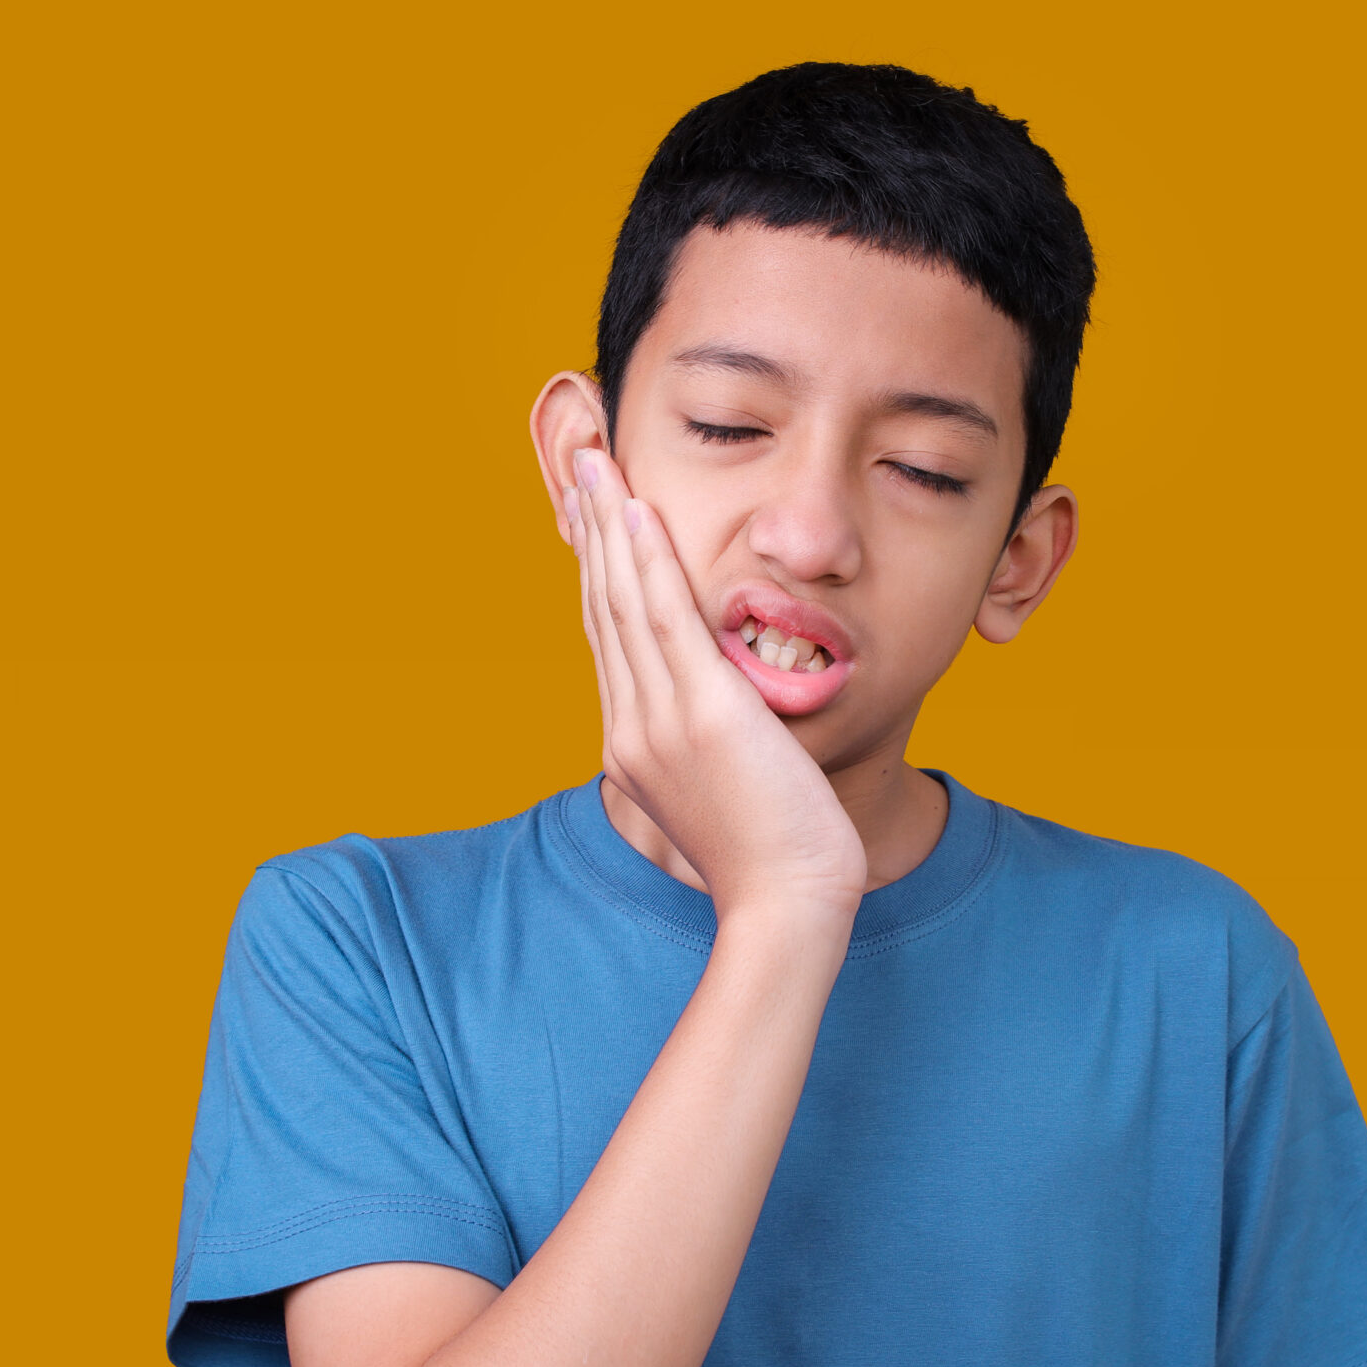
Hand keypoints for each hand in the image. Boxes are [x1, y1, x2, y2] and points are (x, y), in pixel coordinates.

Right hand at [563, 449, 866, 919]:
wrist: (786, 904)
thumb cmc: (773, 858)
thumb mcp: (725, 791)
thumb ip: (709, 747)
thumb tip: (719, 719)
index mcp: (632, 745)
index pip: (608, 638)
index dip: (597, 571)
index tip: (592, 516)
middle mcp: (631, 727)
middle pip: (602, 608)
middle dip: (592, 531)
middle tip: (580, 463)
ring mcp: (659, 720)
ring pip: (624, 602)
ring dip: (609, 525)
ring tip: (598, 461)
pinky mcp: (701, 713)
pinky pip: (665, 618)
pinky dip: (648, 560)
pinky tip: (638, 511)